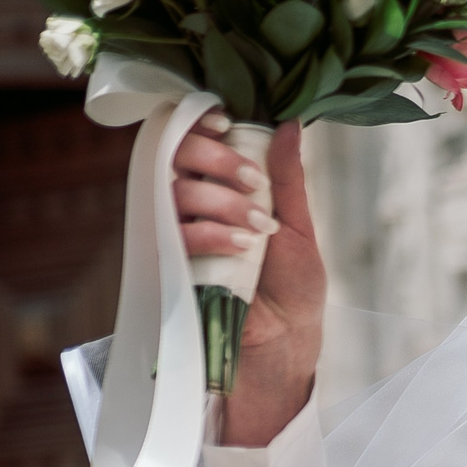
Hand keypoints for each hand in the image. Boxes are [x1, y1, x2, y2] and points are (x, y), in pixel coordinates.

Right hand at [173, 113, 324, 446]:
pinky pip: (173, 233)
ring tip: (258, 231)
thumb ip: (288, 178)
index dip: (201, 122)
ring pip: (175, 191)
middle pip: (176, 153)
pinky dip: (210, 234)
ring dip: (220, 202)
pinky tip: (241, 248)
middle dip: (217, 161)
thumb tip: (291, 124)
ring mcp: (176, 233)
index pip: (194, 137)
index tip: (225, 124)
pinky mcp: (169, 264)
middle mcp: (193, 204)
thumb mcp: (297, 227)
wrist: (283, 344)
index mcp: (222, 187)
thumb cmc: (293, 288)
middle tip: (252, 185)